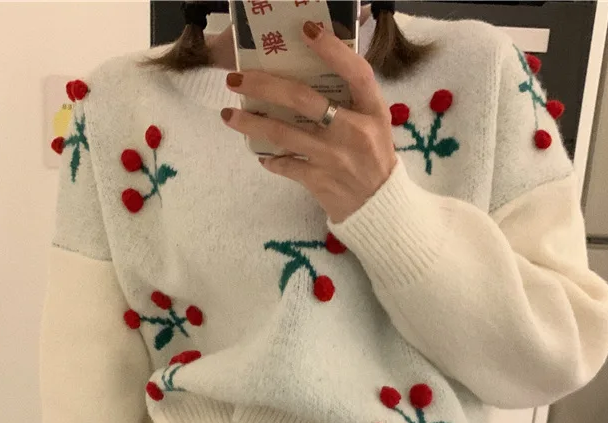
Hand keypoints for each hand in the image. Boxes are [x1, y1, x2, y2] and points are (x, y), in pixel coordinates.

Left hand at [221, 20, 397, 224]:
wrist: (379, 208)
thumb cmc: (374, 158)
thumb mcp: (375, 123)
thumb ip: (353, 98)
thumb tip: (319, 63)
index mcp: (373, 111)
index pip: (355, 72)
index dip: (332, 50)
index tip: (306, 29)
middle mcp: (353, 132)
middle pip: (303, 100)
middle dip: (264, 86)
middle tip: (236, 79)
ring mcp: (333, 158)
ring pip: (284, 134)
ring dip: (251, 124)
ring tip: (227, 115)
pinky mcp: (319, 182)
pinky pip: (286, 166)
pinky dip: (271, 159)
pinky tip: (261, 154)